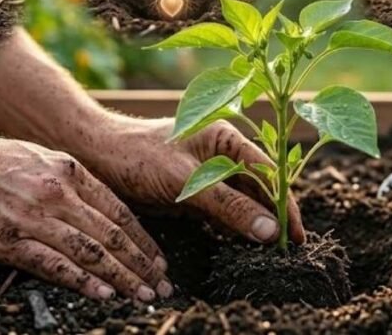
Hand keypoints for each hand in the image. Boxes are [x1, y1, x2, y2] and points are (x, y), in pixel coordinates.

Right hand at [0, 132, 170, 300]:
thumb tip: (100, 207)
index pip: (119, 211)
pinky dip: (83, 282)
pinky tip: (103, 294)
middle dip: (142, 264)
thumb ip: (70, 180)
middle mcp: (57, 193)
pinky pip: (54, 266)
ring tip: (141, 295)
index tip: (160, 260)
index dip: (144, 240)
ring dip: (121, 278)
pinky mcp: (7, 241)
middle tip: (161, 286)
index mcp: (68, 170)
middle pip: (112, 235)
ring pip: (90, 252)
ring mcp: (32, 218)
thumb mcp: (38, 157)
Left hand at [82, 117, 305, 245]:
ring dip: (255, 227)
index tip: (295, 236)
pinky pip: (224, 214)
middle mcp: (223, 154)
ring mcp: (210, 175)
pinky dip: (235, 230)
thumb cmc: (137, 156)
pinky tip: (243, 248)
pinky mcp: (195, 194)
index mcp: (227, 138)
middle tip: (286, 251)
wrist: (95, 157)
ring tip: (269, 254)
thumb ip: (228, 206)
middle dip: (274, 218)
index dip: (286, 205)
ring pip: (243, 204)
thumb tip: (269, 230)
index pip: (270, 174)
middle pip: (260, 190)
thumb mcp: (185, 181)